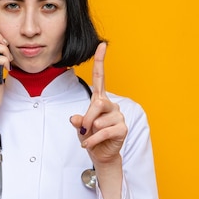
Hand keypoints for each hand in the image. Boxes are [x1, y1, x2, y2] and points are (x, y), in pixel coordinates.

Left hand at [70, 42, 126, 166]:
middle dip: (87, 118)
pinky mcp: (122, 128)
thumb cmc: (90, 136)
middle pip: (98, 104)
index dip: (100, 61)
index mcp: (99, 99)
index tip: (102, 45)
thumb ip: (77, 121)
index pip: (99, 77)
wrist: (100, 154)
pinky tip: (90, 144)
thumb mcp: (79, 127)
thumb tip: (75, 119)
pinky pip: (104, 132)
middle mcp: (110, 105)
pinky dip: (93, 140)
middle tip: (83, 129)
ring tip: (90, 137)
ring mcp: (118, 116)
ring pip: (99, 120)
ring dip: (90, 132)